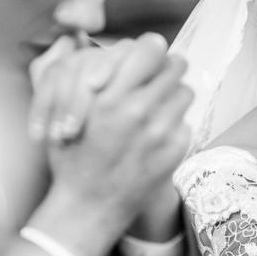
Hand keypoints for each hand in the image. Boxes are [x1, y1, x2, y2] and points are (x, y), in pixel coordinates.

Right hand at [26, 33, 192, 255]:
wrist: (87, 207)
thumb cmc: (72, 156)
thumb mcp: (71, 110)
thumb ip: (99, 78)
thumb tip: (130, 49)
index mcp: (110, 95)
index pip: (151, 48)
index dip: (151, 50)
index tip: (147, 57)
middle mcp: (138, 109)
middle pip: (176, 65)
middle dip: (166, 69)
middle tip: (157, 78)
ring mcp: (160, 132)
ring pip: (185, 93)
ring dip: (171, 97)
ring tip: (155, 109)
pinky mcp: (174, 152)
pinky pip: (185, 123)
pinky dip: (173, 126)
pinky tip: (155, 137)